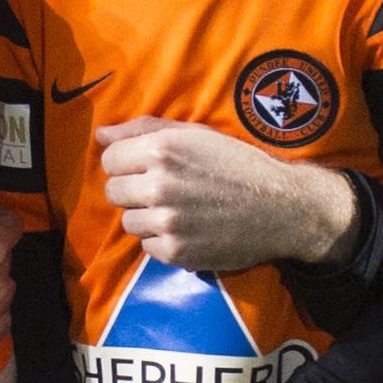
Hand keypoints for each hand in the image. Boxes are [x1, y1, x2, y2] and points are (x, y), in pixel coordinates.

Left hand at [96, 117, 359, 271]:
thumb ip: (143, 129)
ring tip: (175, 210)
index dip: (126, 162)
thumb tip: (101, 134)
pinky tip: (186, 229)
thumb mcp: (195, 134)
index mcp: (161, 150)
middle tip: (161, 189)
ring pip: (127, 221)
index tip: (146, 166)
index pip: (109, 158)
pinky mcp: (175, 252)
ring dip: (145, 216)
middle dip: (132, 189)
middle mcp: (158, 185)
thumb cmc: (238, 164)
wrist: (282, 208)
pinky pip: (146, 247)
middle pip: (113, 191)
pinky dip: (161, 240)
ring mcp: (166, 221)